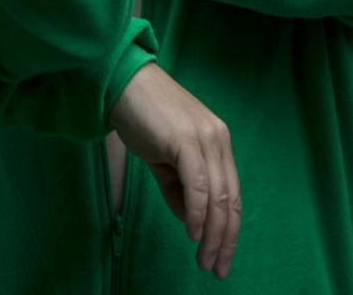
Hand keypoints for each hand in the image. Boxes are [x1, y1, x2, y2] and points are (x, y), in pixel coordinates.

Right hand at [108, 63, 238, 277]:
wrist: (122, 84)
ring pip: (217, 196)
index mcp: (218, 142)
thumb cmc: (142, 117)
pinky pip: (198, 184)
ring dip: (212, 234)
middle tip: (217, 268)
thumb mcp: (163, 158)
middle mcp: (218, 139)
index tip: (221, 257)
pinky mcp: (187, 139)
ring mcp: (206, 138)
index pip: (231, 194)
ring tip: (204, 259)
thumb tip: (188, 219)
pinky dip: (197, 211)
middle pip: (230, 200)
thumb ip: (178, 187)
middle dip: (225, 239)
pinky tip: (192, 232)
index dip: (229, 229)